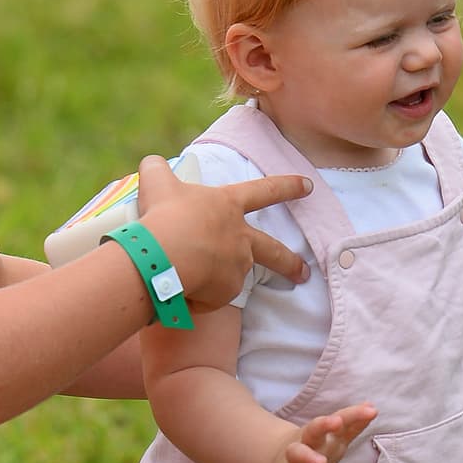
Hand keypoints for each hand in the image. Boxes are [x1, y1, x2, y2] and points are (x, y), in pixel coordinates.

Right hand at [136, 155, 309, 312]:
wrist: (159, 256)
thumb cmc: (162, 214)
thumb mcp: (156, 181)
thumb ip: (158, 169)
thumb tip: (154, 164)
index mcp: (228, 206)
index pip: (265, 190)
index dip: (288, 186)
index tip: (309, 186)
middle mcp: (240, 237)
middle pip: (273, 251)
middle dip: (291, 263)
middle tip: (303, 273)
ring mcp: (236, 266)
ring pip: (229, 276)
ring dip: (215, 280)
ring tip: (188, 278)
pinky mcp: (225, 292)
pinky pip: (210, 297)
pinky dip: (197, 295)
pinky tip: (179, 288)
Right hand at [272, 404, 377, 462]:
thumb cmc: (314, 448)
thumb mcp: (334, 436)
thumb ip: (353, 424)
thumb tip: (372, 407)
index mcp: (322, 432)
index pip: (339, 419)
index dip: (354, 414)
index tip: (371, 410)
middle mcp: (307, 442)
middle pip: (314, 429)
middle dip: (324, 424)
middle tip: (336, 422)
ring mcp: (293, 459)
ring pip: (297, 453)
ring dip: (308, 456)